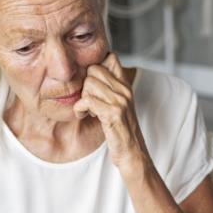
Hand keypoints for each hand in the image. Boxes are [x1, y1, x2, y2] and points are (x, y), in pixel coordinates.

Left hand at [74, 53, 148, 174]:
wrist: (133, 154)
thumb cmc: (121, 132)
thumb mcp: (118, 105)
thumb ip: (110, 88)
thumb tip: (91, 72)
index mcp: (126, 85)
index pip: (111, 57)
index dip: (96, 65)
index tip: (92, 84)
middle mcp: (125, 90)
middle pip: (93, 69)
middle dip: (85, 85)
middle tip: (88, 101)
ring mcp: (120, 101)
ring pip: (88, 84)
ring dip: (82, 99)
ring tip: (88, 110)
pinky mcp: (113, 113)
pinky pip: (87, 100)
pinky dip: (80, 109)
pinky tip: (84, 115)